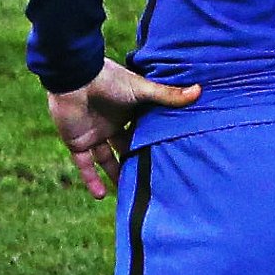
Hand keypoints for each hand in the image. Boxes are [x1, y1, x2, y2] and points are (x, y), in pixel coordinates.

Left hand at [49, 58, 200, 197]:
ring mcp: (94, 134)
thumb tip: (199, 90)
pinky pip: (85, 165)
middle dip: (136, 161)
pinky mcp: (77, 143)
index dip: (153, 142)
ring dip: (116, 175)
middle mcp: (112, 125)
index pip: (143, 130)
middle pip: (126, 148)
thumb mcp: (143, 89)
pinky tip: (101, 196)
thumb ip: (168, 95)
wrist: (75, 78)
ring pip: (107, 160)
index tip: (168, 156)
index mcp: (128, 111)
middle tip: (152, 180)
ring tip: (130, 194)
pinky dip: (91, 180)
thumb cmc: (109, 79)